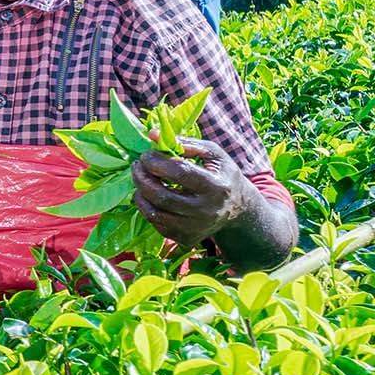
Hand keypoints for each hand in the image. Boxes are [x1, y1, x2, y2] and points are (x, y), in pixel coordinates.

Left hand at [130, 136, 252, 247]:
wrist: (238, 207)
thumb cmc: (222, 174)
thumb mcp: (213, 154)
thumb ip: (185, 143)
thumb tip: (152, 134)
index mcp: (216, 187)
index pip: (179, 173)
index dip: (156, 162)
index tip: (146, 155)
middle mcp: (206, 211)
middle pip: (162, 196)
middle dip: (142, 178)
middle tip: (136, 166)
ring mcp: (196, 228)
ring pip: (155, 213)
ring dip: (140, 194)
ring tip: (140, 180)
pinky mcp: (187, 239)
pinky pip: (157, 225)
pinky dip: (148, 209)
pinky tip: (149, 196)